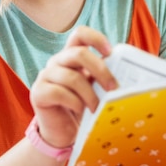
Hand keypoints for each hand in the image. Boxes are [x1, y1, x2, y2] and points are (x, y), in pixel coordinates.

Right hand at [29, 26, 117, 149]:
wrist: (62, 132)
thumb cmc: (82, 107)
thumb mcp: (94, 88)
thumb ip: (103, 76)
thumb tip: (126, 72)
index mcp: (71, 55)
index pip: (80, 34)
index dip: (96, 38)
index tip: (110, 51)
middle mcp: (57, 61)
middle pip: (78, 53)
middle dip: (101, 70)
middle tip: (113, 87)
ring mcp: (45, 75)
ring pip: (71, 77)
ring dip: (89, 94)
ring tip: (97, 108)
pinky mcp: (38, 92)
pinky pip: (59, 92)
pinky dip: (74, 103)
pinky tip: (80, 110)